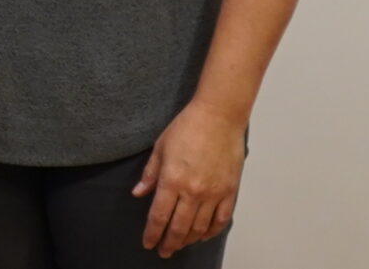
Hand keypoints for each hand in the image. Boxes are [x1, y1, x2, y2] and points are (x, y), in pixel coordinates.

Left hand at [132, 100, 244, 257]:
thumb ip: (150, 174)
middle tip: (163, 251)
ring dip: (188, 240)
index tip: (148, 243)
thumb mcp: (160, 148)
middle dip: (169, 243)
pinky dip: (211, 231)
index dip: (152, 234)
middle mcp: (193, 192)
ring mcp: (214, 193)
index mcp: (172, 181)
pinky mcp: (230, 191)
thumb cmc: (188, 127)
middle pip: (179, 228)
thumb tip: (138, 193)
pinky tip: (203, 235)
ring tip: (180, 244)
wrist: (219, 116)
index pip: (159, 217)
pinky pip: (221, 219)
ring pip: (200, 228)